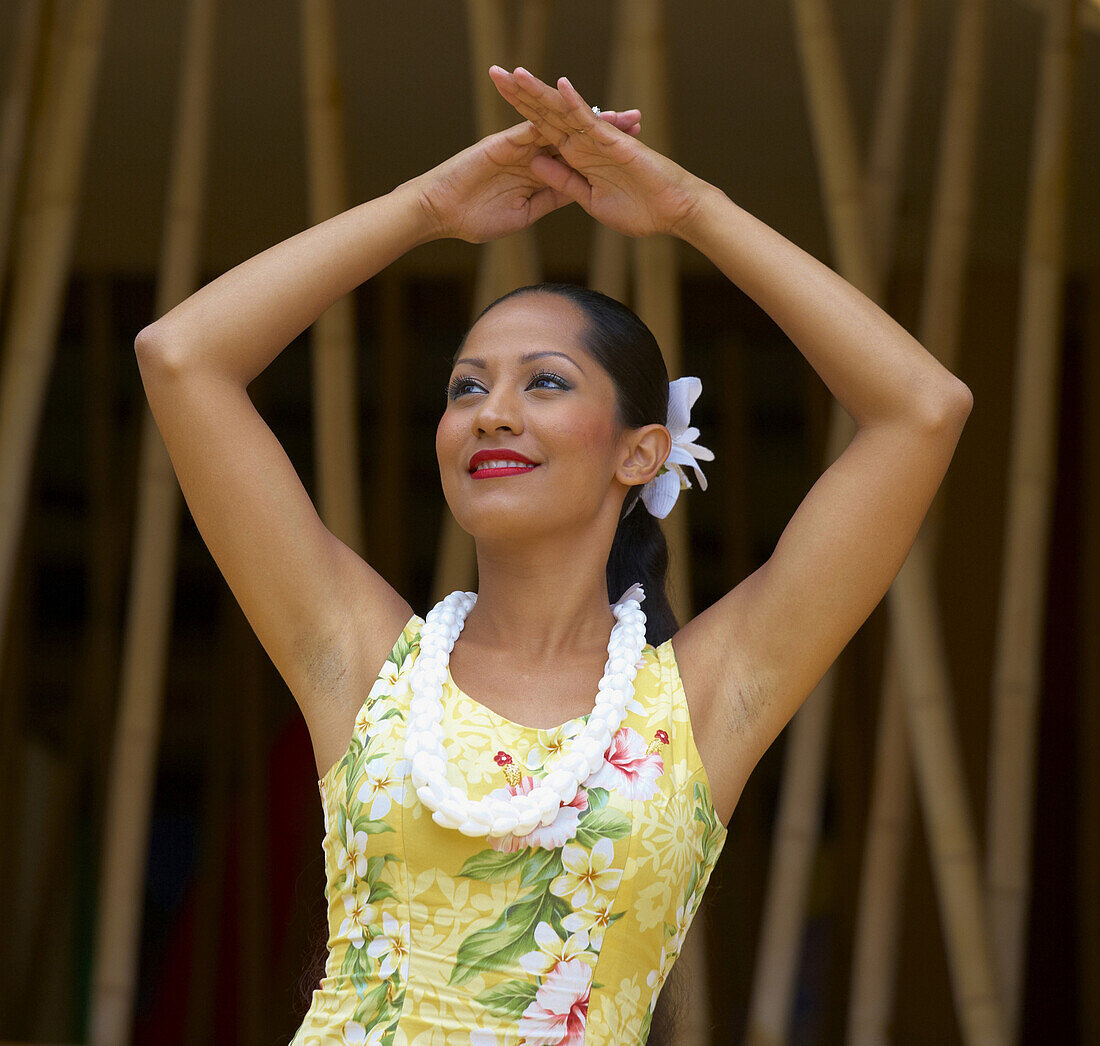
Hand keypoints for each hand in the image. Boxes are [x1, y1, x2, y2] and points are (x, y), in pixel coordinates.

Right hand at [410, 107, 644, 243]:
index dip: (605, 153)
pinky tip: (578, 109)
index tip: (634, 152)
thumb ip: (549, 198)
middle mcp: (533, 153)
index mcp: (540, 172)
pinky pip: (531, 125)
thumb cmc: (475, 218)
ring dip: (587, 119)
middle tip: (637, 121)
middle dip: (606, 129)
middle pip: (576, 136)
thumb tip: (577, 194)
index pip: (579, 159)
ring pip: (560, 127)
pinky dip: (552, 116)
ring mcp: (519, 145)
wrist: (441, 213)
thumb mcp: (524, 214)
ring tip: (617, 114)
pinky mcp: (504, 141)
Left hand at [489, 66, 704, 237]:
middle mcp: (585, 143)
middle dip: (520, 95)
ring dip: (539, 92)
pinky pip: (591, 120)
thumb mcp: (589, 200)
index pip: (541, 131)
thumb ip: (563, 181)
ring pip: (563, 111)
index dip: (519, 115)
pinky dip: (576, 103)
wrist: (672, 213)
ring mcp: (599, 140)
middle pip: (546, 114)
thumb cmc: (639, 209)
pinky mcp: (615, 142)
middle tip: (494, 72)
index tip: (495, 104)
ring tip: (514, 73)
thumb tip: (535, 162)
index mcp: (577, 158)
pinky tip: (558, 85)